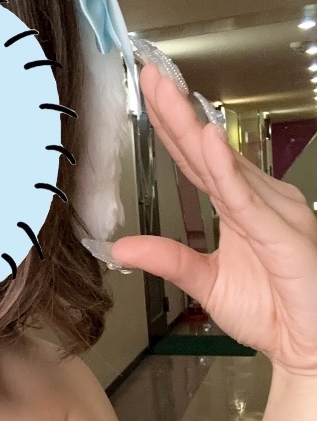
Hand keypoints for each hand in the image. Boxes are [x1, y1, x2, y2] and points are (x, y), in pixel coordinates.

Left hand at [109, 62, 316, 377]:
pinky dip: (225, 168)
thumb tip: (122, 245)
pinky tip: (207, 140)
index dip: (171, 127)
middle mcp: (257, 199)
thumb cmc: (273, 311)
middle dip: (175, 110)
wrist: (311, 346)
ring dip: (193, 127)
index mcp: (238, 207)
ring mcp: (273, 211)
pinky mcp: (282, 233)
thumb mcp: (205, 283)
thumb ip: (168, 260)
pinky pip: (246, 197)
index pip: (196, 160)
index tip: (147, 93)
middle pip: (206, 150)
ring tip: (166, 93)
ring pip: (224, 163)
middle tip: (148, 74)